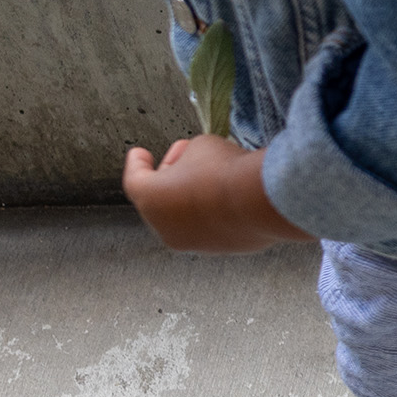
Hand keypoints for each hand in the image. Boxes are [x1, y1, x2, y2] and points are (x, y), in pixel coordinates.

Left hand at [122, 134, 308, 252]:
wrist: (262, 200)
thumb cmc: (226, 171)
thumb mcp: (200, 146)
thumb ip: (188, 156)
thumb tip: (196, 165)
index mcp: (149, 198)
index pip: (134, 178)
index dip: (137, 162)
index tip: (140, 153)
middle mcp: (164, 227)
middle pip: (160, 198)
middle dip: (170, 176)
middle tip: (186, 157)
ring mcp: (192, 242)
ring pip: (184, 216)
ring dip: (192, 197)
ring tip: (213, 176)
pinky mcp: (218, 249)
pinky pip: (209, 227)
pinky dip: (213, 213)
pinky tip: (230, 196)